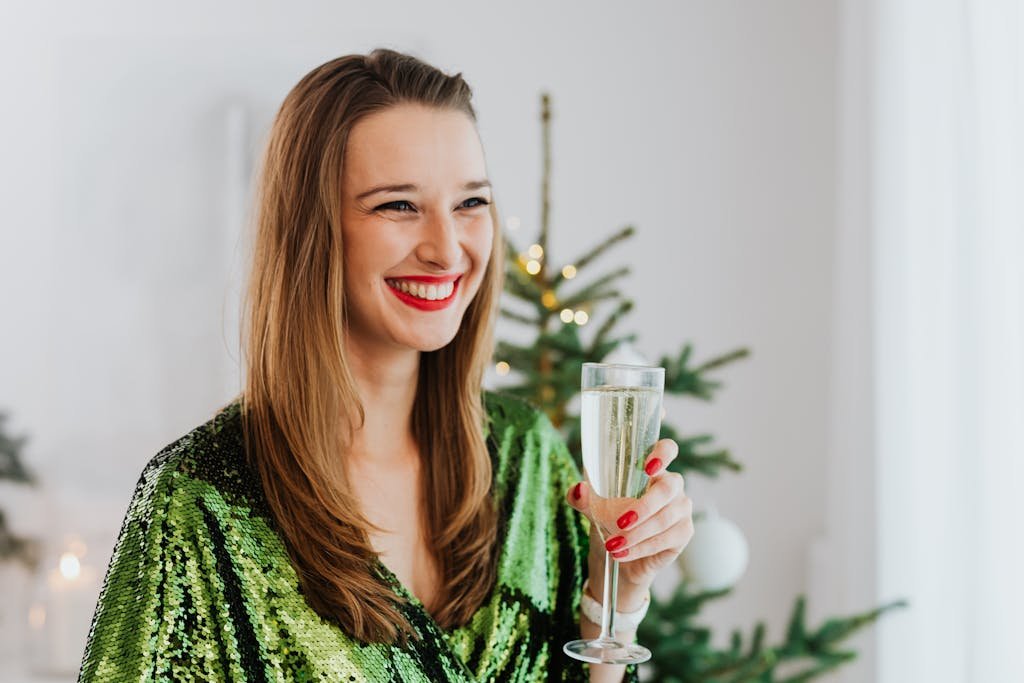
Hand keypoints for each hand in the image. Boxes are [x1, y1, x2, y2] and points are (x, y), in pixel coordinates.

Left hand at [565, 426, 692, 610]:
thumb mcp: (591, 507)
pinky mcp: (683, 532)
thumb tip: (578, 489)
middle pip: (667, 488)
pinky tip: (622, 553)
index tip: (647, 467)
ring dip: (637, 533)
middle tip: (619, 522)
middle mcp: (671, 485)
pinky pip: (667, 538)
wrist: (619, 553)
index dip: (663, 453)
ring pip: (665, 517)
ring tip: (612, 545)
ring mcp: (681, 508)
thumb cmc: (608, 519)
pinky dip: (641, 547)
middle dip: (644, 506)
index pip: (668, 449)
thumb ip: (582, 497)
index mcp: (652, 469)